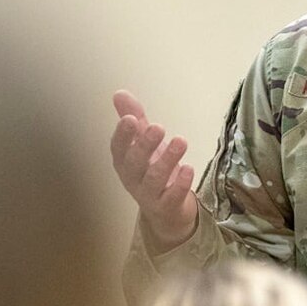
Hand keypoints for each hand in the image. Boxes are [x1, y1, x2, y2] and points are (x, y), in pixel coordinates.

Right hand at [109, 90, 197, 249]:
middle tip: (158, 127)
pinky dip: (180, 183)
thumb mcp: (143, 144)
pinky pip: (172, 197)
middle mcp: (133, 179)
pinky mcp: (167, 207)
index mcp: (125, 162)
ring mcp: (149, 195)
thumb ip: (134, 118)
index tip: (130, 119)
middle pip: (135, 163)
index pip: (118, 149)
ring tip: (180, 141)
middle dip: (145, 145)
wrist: (167, 212)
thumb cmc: (153, 171)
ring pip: (154, 179)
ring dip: (167, 160)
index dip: (122, 135)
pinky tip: (188, 168)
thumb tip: (119, 93)